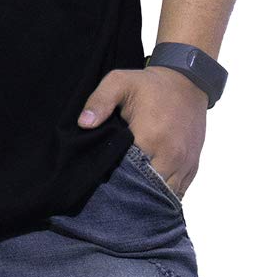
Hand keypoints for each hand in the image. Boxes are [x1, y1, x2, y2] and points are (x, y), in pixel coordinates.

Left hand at [76, 63, 207, 199]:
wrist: (187, 82)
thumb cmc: (150, 85)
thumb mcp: (119, 82)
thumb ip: (99, 101)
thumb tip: (84, 123)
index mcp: (151, 137)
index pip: (129, 173)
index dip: (114, 180)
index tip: (101, 180)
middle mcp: (171, 155)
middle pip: (147, 189)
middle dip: (130, 192)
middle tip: (112, 190)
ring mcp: (184, 163)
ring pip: (164, 194)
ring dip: (147, 195)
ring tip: (129, 193)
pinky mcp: (192, 167)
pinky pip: (178, 192)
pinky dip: (163, 194)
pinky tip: (148, 191)